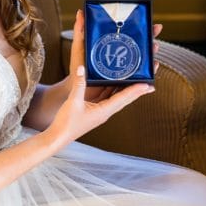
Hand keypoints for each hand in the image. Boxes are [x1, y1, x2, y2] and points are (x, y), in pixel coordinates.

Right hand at [49, 12, 153, 147]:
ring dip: (127, 90)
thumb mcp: (73, 101)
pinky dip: (114, 90)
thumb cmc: (65, 123)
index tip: (149, 84)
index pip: (124, 98)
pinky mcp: (94, 112)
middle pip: (125, 98)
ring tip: (137, 79)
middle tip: (149, 81)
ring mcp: (100, 112)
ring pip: (117, 98)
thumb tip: (83, 67)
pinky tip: (114, 83)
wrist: (56, 139)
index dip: (136, 90)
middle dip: (137, 90)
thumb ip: (79, 83)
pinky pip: (108, 98)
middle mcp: (105, 112)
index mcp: (104, 111)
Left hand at [68, 11, 161, 101]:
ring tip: (155, 59)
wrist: (75, 92)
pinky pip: (136, 84)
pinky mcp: (120, 88)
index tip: (152, 23)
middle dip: (151, 44)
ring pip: (141, 67)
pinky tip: (151, 83)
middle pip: (140, 51)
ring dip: (151, 63)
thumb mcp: (79, 48)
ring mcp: (122, 74)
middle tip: (155, 40)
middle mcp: (120, 61)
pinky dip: (146, 83)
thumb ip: (80, 31)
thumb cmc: (77, 69)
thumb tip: (80, 11)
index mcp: (114, 49)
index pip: (132, 38)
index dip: (143, 31)